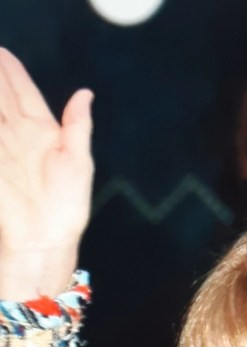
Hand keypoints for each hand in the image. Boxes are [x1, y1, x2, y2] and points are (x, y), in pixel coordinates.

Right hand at [0, 48, 93, 298]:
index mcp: (43, 132)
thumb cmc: (67, 209)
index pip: (23, 93)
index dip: (12, 72)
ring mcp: (1, 149)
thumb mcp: (79, 164)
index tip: (2, 52)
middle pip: (0, 96)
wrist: (45, 240)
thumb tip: (85, 94)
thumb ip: (78, 127)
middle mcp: (18, 136)